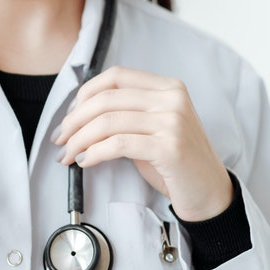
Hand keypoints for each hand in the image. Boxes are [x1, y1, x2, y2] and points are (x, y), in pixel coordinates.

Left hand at [53, 66, 232, 222]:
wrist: (209, 193)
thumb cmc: (175, 162)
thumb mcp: (151, 128)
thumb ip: (124, 114)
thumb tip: (77, 115)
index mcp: (168, 86)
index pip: (116, 76)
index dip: (85, 93)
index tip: (69, 116)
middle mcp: (172, 98)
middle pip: (107, 99)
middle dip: (74, 120)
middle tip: (60, 139)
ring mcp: (173, 122)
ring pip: (108, 122)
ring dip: (79, 139)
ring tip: (68, 155)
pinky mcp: (170, 148)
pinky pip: (118, 144)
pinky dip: (95, 153)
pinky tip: (85, 161)